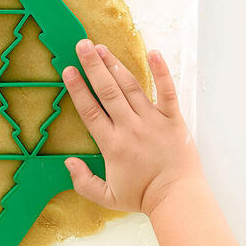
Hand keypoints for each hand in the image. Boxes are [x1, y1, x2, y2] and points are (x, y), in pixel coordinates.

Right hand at [63, 40, 203, 216]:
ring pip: (131, 87)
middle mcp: (130, 128)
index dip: (77, 89)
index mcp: (112, 145)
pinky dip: (161, 72)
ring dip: (115, 66)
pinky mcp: (173, 119)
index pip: (90, 111)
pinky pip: (167, 92)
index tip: (68, 70)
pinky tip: (154, 53)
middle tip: (82, 46)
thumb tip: (68, 161)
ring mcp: (152, 121)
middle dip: (93, 67)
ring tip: (102, 48)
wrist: (178, 199)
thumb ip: (83, 181)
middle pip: (108, 92)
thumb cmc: (142, 197)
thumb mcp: (107, 197)